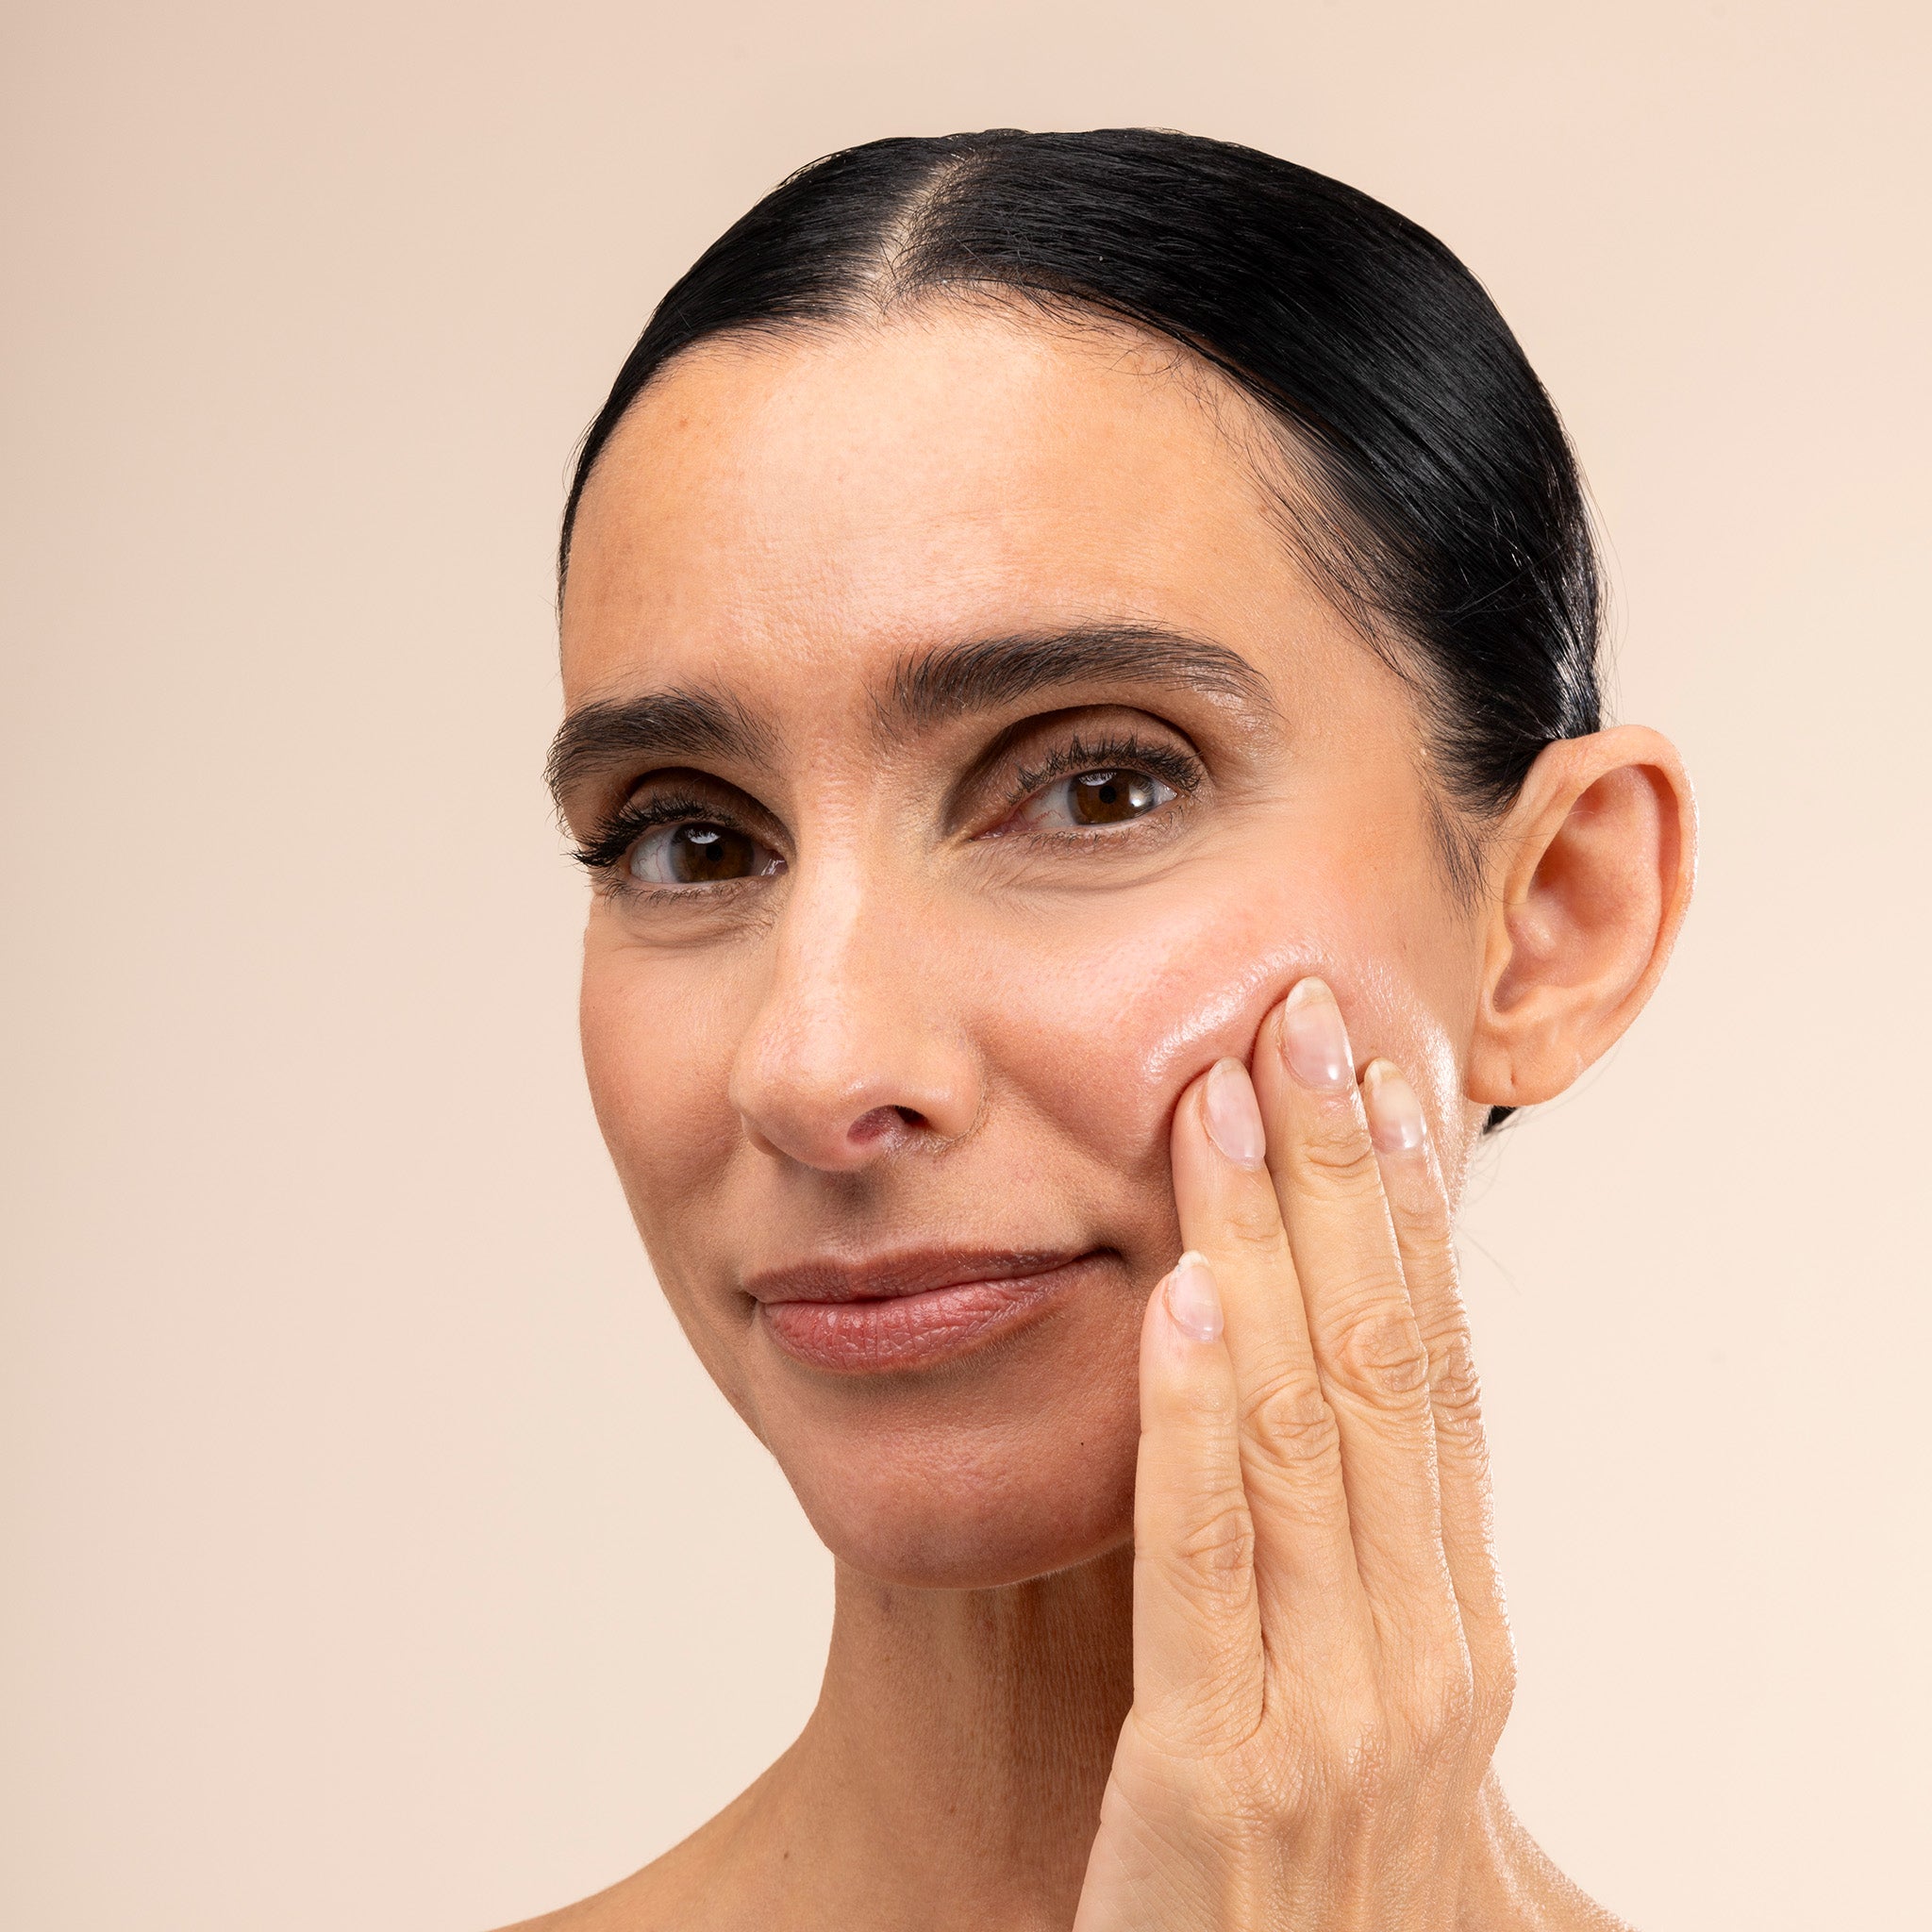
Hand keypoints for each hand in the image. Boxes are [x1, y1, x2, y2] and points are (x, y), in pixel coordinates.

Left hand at [1074, 978, 1517, 1930]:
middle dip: (1343, 1180)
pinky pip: (1208, 1567)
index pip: (1433, 1376)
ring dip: (1263, 1247)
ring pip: (1302, 1428)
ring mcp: (1332, 1716)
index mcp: (1451, 1628)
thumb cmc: (1303, 1897)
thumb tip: (1331, 1432)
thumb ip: (1353, 1585)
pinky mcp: (1219, 1779)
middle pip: (1379, 1364)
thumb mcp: (1356, 1725)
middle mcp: (1417, 1654)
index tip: (1377, 1082)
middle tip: (1304, 1019)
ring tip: (1229, 1100)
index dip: (1408, 1219)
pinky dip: (1197, 1425)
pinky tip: (1176, 1301)